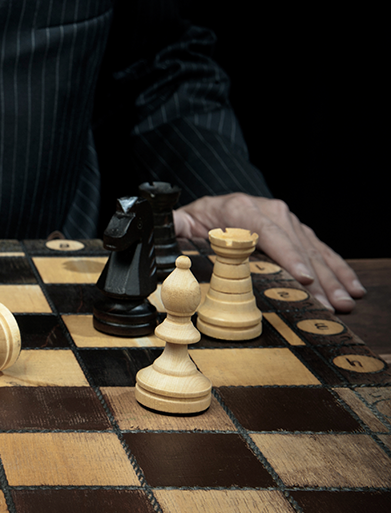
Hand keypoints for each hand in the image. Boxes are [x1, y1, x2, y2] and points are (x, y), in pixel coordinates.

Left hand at [173, 194, 364, 312]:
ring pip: (314, 250)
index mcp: (240, 210)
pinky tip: (351, 287)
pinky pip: (320, 250)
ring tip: (346, 302)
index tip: (303, 278)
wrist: (209, 206)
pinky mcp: (295, 231)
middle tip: (330, 305)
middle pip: (296, 245)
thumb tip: (161, 237)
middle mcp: (267, 211)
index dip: (287, 255)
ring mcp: (285, 221)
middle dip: (317, 277)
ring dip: (333, 278)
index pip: (267, 231)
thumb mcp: (179, 223)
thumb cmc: (195, 220)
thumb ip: (171, 230)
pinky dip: (337, 269)